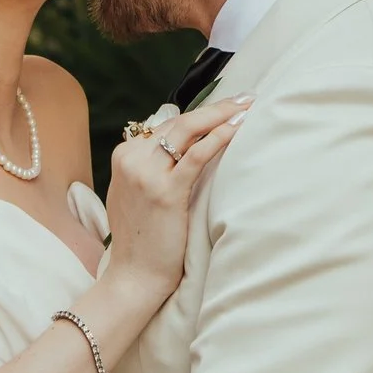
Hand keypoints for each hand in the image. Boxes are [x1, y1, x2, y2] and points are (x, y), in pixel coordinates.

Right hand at [103, 96, 248, 296]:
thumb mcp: (136, 193)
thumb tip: (182, 146)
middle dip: (216, 106)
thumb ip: (151, 166)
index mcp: (124, 156)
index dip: (201, 114)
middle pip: (180, 121)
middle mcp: (131, 159)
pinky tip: (237, 129)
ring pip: (188, 130)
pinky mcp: (165, 191)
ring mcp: (145, 174)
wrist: (135, 275)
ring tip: (248, 107)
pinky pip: (196, 155)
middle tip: (246, 97)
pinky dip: (218, 137)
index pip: (168, 124)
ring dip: (222, 115)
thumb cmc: (142, 238)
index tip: (227, 105)